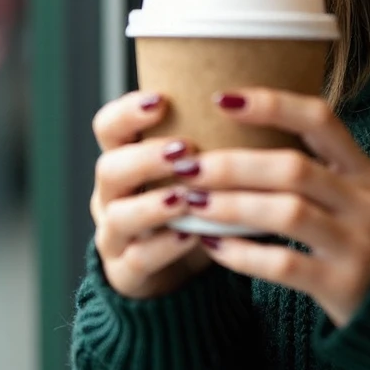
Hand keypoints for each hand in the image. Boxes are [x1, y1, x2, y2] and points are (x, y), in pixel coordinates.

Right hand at [90, 91, 213, 298]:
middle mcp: (112, 195)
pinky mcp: (127, 272)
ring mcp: (115, 234)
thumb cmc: (195, 204)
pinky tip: (191, 235)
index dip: (128, 111)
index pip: (108, 127)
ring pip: (119, 216)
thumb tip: (261, 97)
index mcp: (125, 160)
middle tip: (185, 149)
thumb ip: (212, 139)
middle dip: (146, 157)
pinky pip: (138, 259)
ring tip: (185, 196)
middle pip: (110, 169)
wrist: (179, 268)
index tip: (162, 99)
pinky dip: (164, 247)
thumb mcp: (198, 168)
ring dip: (153, 204)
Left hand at [185, 89, 369, 328]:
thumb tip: (232, 135)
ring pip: (288, 213)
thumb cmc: (352, 241)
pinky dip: (243, 253)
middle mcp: (366, 201)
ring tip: (192, 203)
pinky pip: (284, 264)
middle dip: (234, 165)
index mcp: (364, 170)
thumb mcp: (346, 196)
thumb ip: (307, 170)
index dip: (272, 104)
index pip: (320, 119)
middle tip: (189, 167)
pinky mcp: (342, 284)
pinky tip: (212, 246)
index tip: (221, 99)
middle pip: (294, 168)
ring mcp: (357, 243)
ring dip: (232, 206)